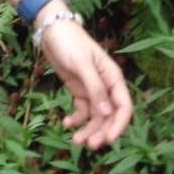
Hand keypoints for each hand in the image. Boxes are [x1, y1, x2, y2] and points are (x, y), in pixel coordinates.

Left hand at [38, 16, 132, 149]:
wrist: (50, 29)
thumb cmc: (69, 41)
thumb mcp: (81, 63)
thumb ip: (94, 87)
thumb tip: (107, 113)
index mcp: (113, 78)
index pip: (123, 107)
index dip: (119, 125)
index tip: (108, 139)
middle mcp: (106, 86)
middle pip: (109, 116)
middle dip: (101, 131)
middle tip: (89, 144)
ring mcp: (92, 89)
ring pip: (95, 116)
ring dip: (88, 129)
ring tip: (76, 140)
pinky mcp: (79, 89)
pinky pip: (82, 110)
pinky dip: (77, 119)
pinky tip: (67, 123)